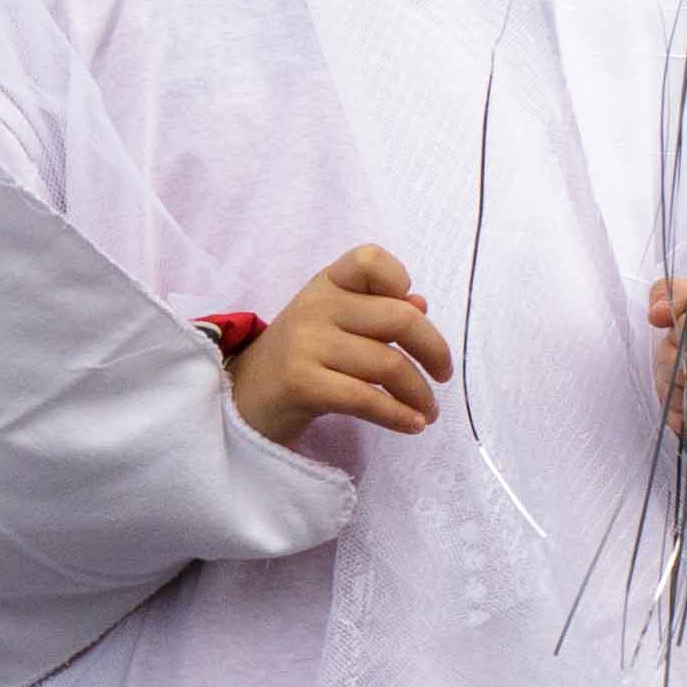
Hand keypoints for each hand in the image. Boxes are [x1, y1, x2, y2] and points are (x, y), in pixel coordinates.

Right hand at [229, 245, 451, 446]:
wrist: (244, 397)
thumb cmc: (301, 357)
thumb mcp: (334, 321)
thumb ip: (376, 309)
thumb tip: (421, 303)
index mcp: (327, 283)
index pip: (371, 261)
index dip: (399, 282)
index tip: (411, 311)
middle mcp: (315, 305)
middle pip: (399, 319)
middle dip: (434, 351)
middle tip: (443, 374)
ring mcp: (305, 343)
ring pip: (389, 365)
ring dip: (420, 395)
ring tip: (428, 412)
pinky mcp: (302, 383)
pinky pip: (366, 399)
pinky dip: (398, 416)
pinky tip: (412, 425)